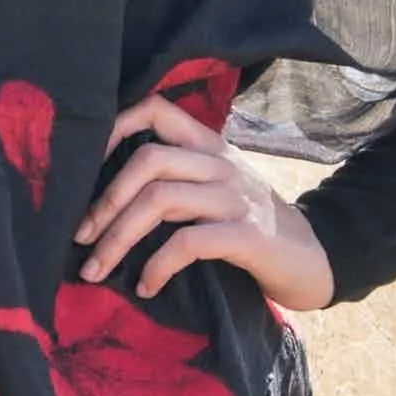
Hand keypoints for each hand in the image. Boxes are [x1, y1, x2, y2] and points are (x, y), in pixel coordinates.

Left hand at [72, 92, 335, 311]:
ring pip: (160, 200)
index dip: (112, 128)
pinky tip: (146, 286)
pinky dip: (157, 266)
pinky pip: (187, 243)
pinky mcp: (248, 236)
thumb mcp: (215, 188)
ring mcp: (236, 197)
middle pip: (147, 160)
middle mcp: (221, 164)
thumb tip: (102, 195)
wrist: (315, 260)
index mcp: (208, 145)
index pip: (155, 109)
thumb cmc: (250, 226)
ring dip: (118, 238)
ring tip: (96, 269)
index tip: (81, 170)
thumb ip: (175, 177)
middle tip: (80, 238)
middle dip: (105, 202)